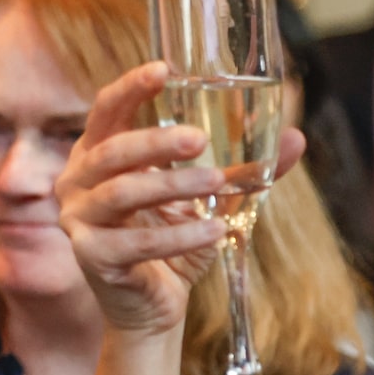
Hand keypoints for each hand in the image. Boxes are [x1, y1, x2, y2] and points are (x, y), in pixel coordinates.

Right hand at [54, 63, 306, 335]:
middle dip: (155, 143)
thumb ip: (247, 170)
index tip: (165, 69)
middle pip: (112, 150)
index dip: (131, 89)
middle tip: (199, 140)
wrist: (155, 305)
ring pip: (122, 193)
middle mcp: (78, 181)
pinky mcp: (91, 257)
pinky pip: (135, 242)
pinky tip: (215, 231)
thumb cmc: (177, 242)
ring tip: (216, 183)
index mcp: (100, 155)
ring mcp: (78, 219)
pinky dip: (179, 236)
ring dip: (172, 187)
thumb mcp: (214, 200)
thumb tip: (295, 137)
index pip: (107, 111)